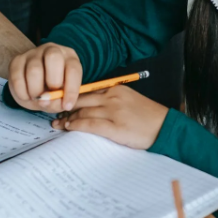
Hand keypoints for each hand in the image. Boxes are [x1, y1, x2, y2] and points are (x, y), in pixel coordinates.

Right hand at [8, 43, 82, 112]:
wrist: (34, 86)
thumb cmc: (52, 90)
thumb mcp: (60, 98)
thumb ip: (57, 102)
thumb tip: (45, 101)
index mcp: (69, 58)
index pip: (73, 69)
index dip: (71, 89)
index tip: (67, 106)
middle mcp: (52, 50)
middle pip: (53, 57)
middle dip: (53, 81)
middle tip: (49, 96)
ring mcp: (33, 53)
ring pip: (34, 69)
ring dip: (35, 90)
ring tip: (36, 98)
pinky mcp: (17, 60)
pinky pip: (17, 76)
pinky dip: (21, 91)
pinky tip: (26, 96)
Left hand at [52, 86, 168, 149]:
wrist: (165, 127)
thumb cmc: (148, 117)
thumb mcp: (129, 100)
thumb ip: (111, 100)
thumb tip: (90, 106)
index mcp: (115, 89)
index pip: (87, 91)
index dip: (70, 97)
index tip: (60, 102)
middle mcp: (112, 98)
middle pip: (81, 100)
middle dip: (64, 107)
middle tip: (52, 113)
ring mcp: (114, 112)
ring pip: (83, 112)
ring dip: (67, 118)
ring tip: (57, 124)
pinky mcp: (115, 128)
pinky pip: (90, 124)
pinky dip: (77, 125)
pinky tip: (69, 128)